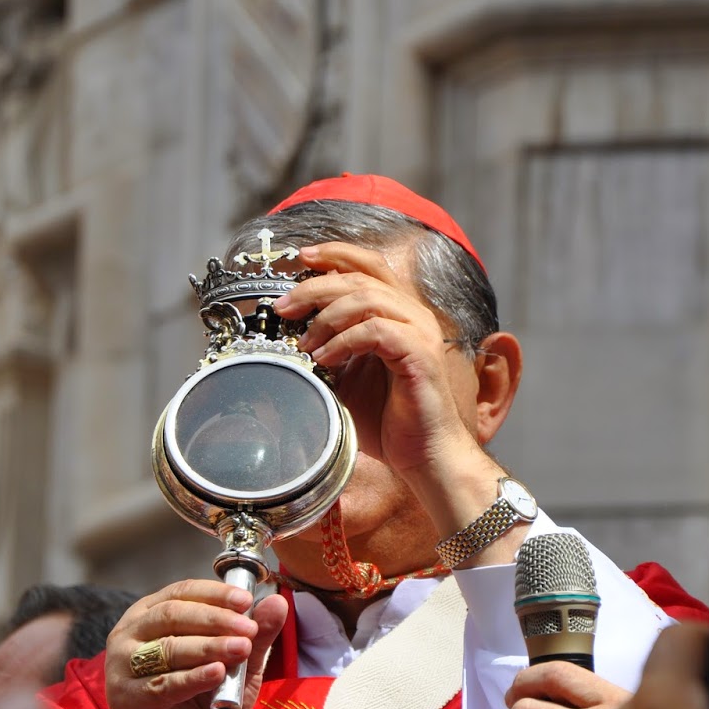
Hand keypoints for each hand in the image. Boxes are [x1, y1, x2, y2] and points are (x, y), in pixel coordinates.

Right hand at [103, 581, 287, 708]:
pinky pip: (162, 685)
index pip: (182, 592)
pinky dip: (192, 678)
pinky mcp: (125, 700)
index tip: (247, 600)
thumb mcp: (240, 662)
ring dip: (208, 647)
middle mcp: (130, 634)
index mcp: (152, 613)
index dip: (215, 594)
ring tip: (241, 649)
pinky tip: (217, 673)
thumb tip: (277, 601)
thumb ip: (256, 633)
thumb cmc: (209, 698)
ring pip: (167, 648)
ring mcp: (121, 666)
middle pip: (172, 615)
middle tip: (249, 629)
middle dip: (215, 620)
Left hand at [274, 242, 484, 484]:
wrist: (423, 455)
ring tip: (306, 343)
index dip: (336, 253)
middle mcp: (414, 315)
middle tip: (285, 307)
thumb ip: (329, 351)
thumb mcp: (348, 378)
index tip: (302, 257)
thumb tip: (292, 338)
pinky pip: (375, 331)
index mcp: (400, 314)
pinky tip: (326, 359)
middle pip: (361, 277)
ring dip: (327, 316)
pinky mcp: (419, 354)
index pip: (370, 265)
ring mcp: (420, 332)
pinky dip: (344, 341)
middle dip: (316, 286)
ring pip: (368, 298)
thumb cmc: (389, 421)